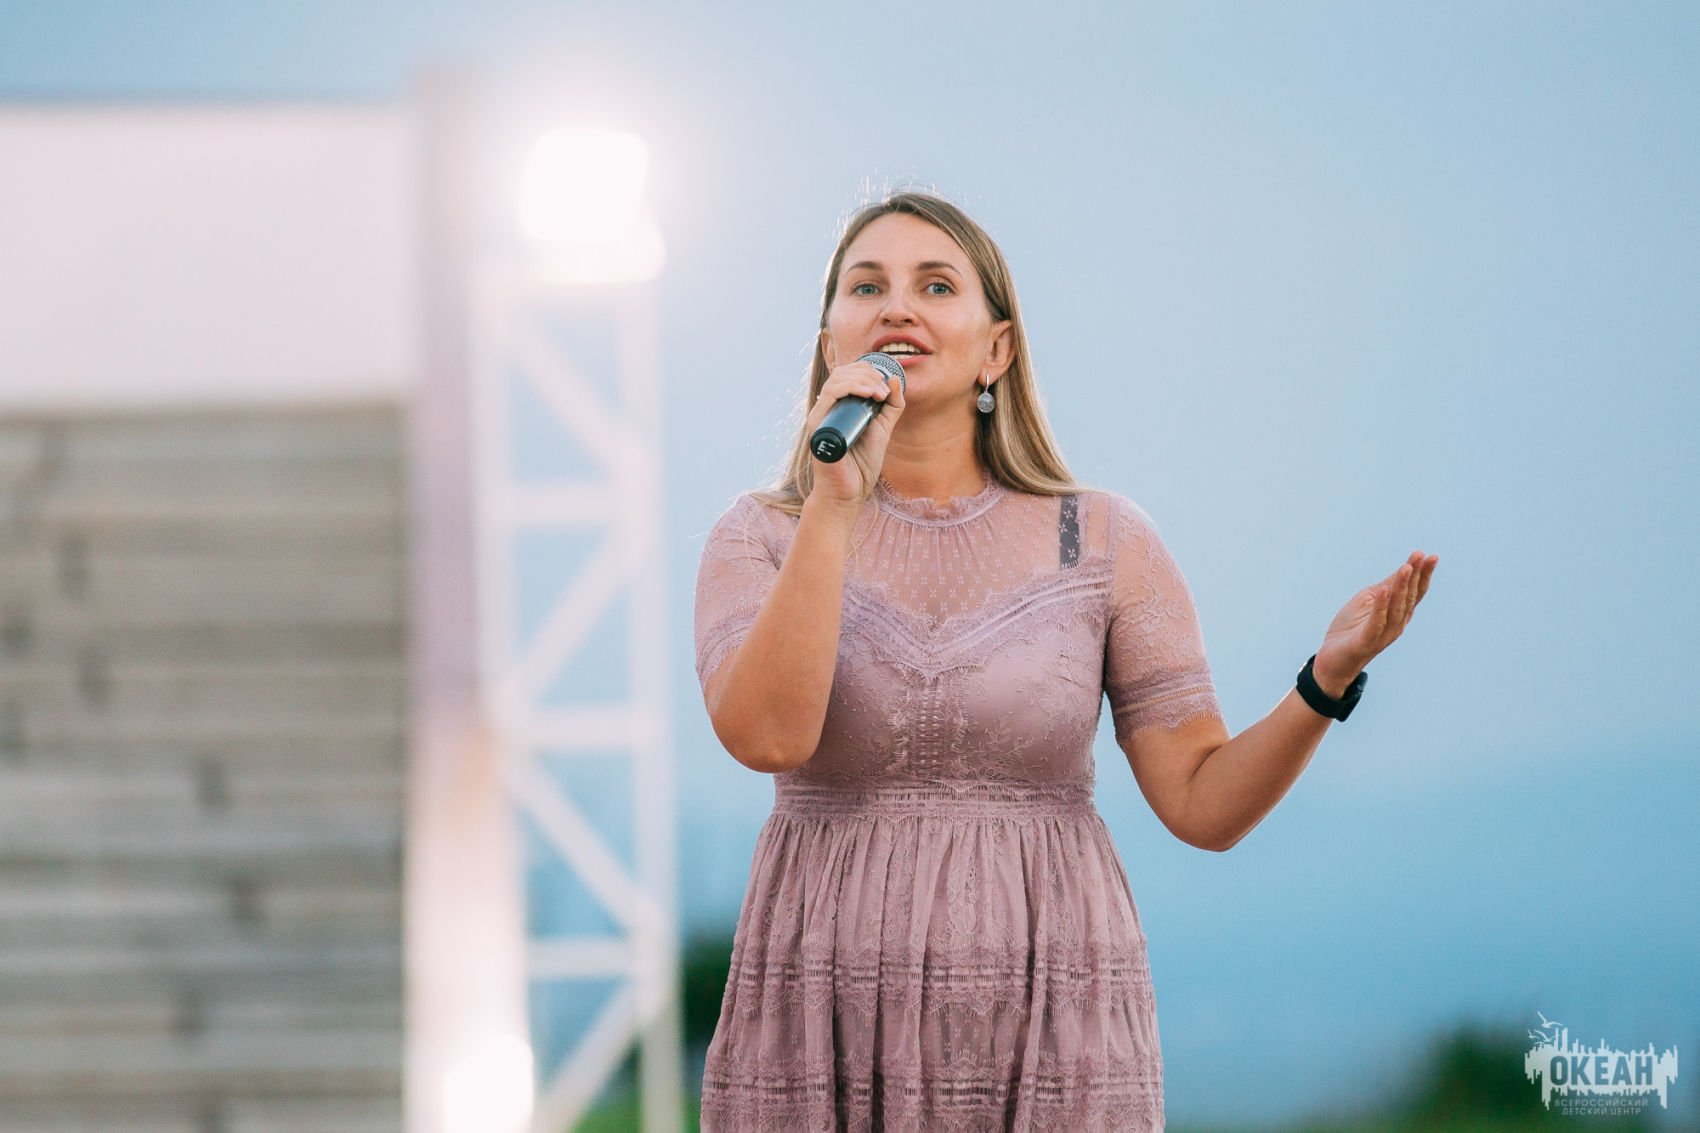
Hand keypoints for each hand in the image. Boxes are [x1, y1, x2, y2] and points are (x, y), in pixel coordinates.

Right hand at [805, 358, 905, 506]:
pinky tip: (869, 395)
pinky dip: (851, 388)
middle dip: (868, 374)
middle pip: (842, 372)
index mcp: (839, 407)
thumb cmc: (862, 464)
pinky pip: (829, 396)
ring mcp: (820, 416)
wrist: (850, 492)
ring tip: (880, 394)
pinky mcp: (818, 426)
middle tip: (885, 390)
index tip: (887, 384)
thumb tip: (895, 379)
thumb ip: (891, 406)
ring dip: (863, 380)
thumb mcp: (883, 428)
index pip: (848, 373)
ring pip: (836, 380)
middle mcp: (827, 409)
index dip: (868, 370)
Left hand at [1313, 551, 1438, 695]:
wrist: (1333, 659)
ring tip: (1405, 568)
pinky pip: (1375, 622)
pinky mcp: (1366, 641)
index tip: (1429, 555)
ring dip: (1401, 587)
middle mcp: (1396, 624)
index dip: (1422, 574)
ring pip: (1396, 608)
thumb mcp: (1367, 600)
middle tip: (1422, 556)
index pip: (1415, 592)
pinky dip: (1379, 606)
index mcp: (1398, 614)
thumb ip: (1385, 587)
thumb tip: (1404, 568)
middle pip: (1410, 598)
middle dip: (1416, 576)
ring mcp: (1383, 634)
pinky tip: (1382, 591)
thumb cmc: (1350, 628)